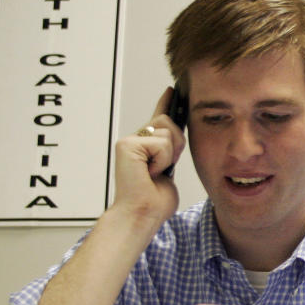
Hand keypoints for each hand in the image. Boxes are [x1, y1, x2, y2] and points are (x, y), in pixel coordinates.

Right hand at [111, 87, 185, 225]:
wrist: (142, 215)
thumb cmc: (154, 201)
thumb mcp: (168, 170)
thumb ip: (170, 151)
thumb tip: (177, 137)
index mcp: (144, 146)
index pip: (157, 119)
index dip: (166, 103)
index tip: (173, 89)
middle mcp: (134, 140)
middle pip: (168, 123)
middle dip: (176, 144)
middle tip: (164, 167)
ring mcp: (129, 141)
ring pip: (167, 132)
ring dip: (169, 155)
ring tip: (155, 172)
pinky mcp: (128, 145)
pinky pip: (161, 144)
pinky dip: (162, 160)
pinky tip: (150, 172)